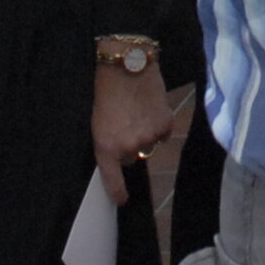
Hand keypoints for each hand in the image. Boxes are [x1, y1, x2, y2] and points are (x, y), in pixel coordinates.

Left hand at [89, 61, 181, 202]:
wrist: (127, 65)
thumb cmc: (106, 91)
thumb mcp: (98, 121)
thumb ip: (109, 143)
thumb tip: (122, 157)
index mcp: (106, 147)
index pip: (112, 180)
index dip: (118, 193)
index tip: (122, 200)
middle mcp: (129, 147)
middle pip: (131, 158)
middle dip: (129, 146)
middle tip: (124, 124)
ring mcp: (149, 138)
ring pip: (148, 145)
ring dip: (145, 133)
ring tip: (137, 110)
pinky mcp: (165, 126)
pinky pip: (163, 134)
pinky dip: (158, 124)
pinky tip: (150, 107)